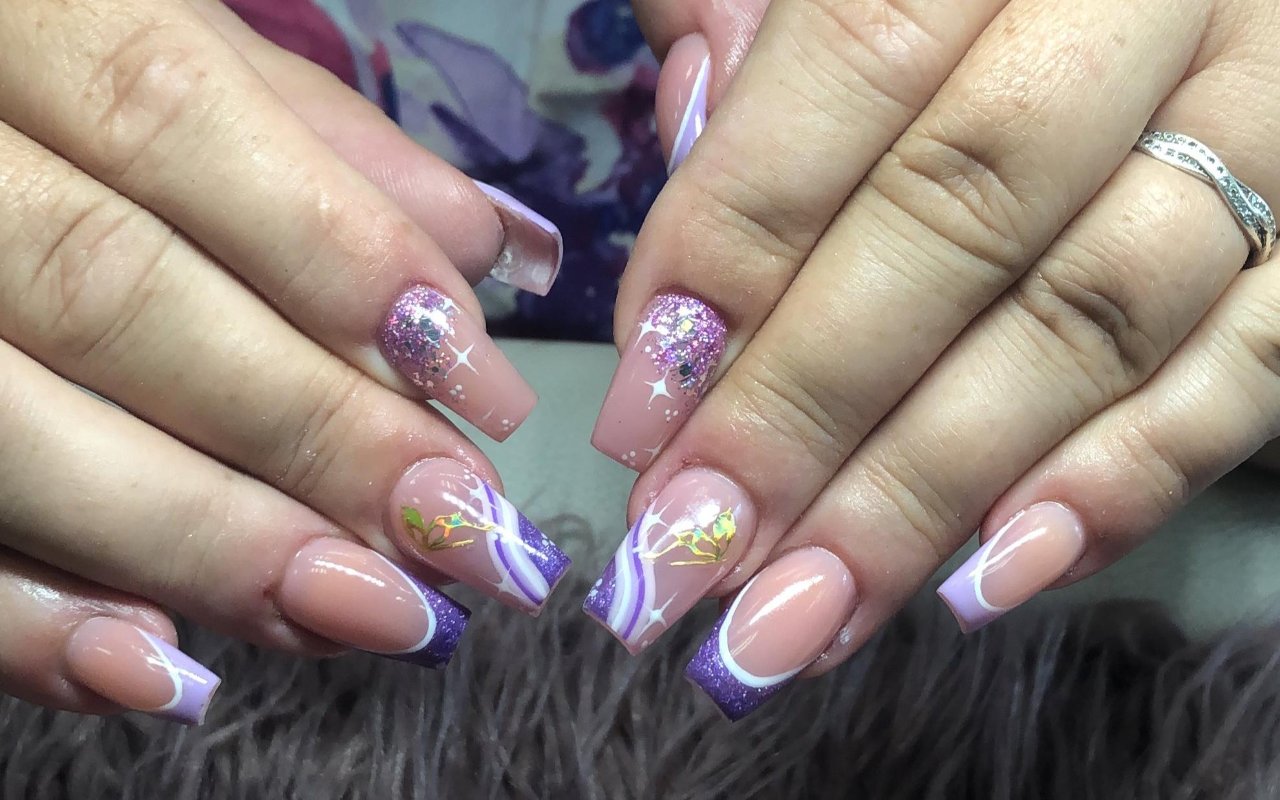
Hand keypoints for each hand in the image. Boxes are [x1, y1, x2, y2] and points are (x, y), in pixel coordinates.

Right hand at [0, 0, 567, 722]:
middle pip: (109, 294)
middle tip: (458, 526)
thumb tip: (485, 248)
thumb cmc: (44, 68)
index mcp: (12, 19)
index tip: (478, 380)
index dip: (335, 254)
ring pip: (12, 428)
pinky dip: (31, 616)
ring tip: (369, 609)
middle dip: (305, 427)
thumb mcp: (167, 49)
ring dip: (204, 541)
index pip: (168, 120)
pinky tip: (163, 664)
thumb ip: (315, 140)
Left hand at [585, 0, 1279, 719]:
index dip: (735, 250)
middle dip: (807, 409)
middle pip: (962, 219)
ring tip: (798, 613)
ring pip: (1095, 318)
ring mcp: (1268, 113)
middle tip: (687, 556)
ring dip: (930, 489)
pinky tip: (992, 578)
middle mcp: (1152, 0)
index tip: (638, 417)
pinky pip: (1256, 363)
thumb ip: (764, 4)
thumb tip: (689, 118)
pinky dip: (1125, 480)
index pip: (854, 65)